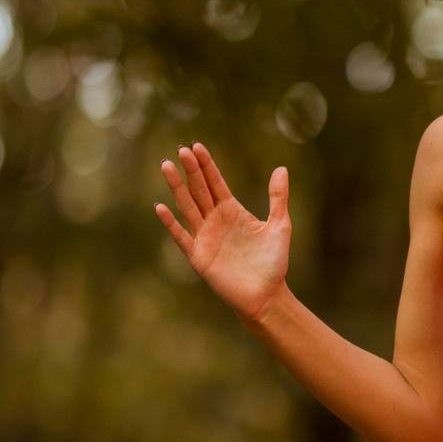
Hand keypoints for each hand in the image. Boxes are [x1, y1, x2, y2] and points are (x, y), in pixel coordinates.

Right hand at [154, 142, 291, 322]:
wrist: (267, 295)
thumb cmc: (274, 262)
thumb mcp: (280, 226)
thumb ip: (278, 198)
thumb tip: (282, 168)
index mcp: (233, 211)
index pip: (216, 183)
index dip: (207, 165)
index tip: (196, 146)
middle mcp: (216, 221)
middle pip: (199, 190)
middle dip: (191, 170)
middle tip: (180, 150)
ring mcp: (205, 237)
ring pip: (187, 207)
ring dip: (177, 187)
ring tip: (167, 166)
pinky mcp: (199, 256)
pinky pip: (182, 236)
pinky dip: (171, 223)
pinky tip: (160, 207)